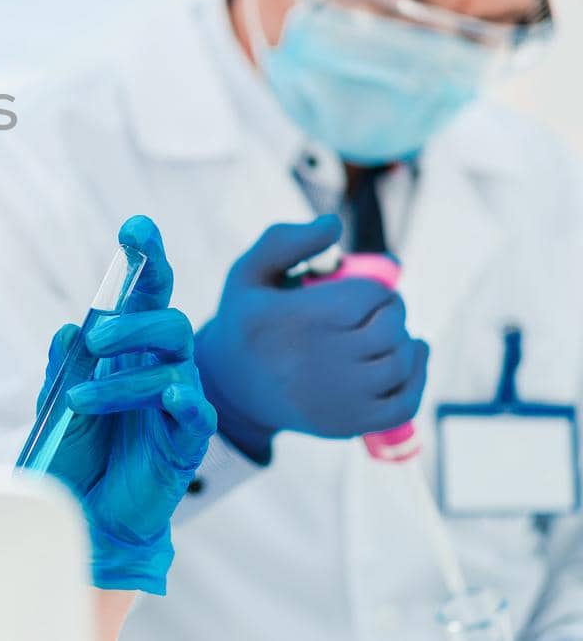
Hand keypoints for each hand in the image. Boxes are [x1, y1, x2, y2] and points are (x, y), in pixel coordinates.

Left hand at [40, 215, 216, 595]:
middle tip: (96, 339)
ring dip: (125, 377)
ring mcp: (177, 404)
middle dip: (135, 320)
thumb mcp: (57, 405)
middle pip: (167, 320)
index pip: (145, 294)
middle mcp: (159, 369)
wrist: (86, 516)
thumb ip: (63, 367)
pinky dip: (182, 402)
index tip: (136, 228)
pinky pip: (195, 413)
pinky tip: (170, 399)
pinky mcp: (186, 443)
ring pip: (174, 364)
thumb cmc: (77, 454)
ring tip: (79, 399)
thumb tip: (70, 328)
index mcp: (128, 351)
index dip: (147, 258)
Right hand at [194, 215, 428, 463]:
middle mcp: (316, 361)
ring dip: (405, 342)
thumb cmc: (248, 319)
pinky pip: (405, 402)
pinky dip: (417, 378)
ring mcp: (334, 399)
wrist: (230, 386)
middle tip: (379, 310)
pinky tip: (411, 358)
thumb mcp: (250, 272)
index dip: (377, 288)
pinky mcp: (347, 424)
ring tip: (388, 334)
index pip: (370, 296)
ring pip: (400, 363)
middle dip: (393, 312)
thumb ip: (287, 240)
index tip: (364, 289)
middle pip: (391, 329)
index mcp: (294, 319)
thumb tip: (335, 223)